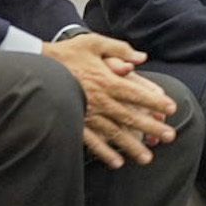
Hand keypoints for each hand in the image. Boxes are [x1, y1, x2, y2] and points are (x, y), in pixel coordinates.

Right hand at [42, 33, 178, 167]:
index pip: (137, 93)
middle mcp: (101, 100)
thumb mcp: (93, 43)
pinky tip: (117, 162)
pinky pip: (92, 141)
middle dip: (152, 127)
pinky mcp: (74, 123)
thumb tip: (141, 57)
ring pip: (115, 133)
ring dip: (132, 146)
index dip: (156, 101)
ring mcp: (87, 114)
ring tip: (148, 158)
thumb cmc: (65, 54)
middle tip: (170, 137)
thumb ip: (119, 49)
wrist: (34, 66)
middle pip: (131, 116)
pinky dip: (105, 153)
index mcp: (107, 81)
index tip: (171, 108)